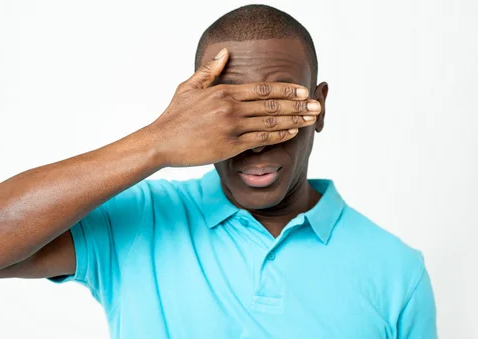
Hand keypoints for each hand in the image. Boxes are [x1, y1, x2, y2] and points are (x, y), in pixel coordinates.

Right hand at [148, 48, 321, 167]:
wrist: (160, 142)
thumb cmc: (174, 115)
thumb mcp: (189, 87)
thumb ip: (210, 71)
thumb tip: (225, 52)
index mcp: (224, 91)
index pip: (262, 89)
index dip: (286, 89)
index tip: (302, 90)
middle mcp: (231, 107)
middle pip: (272, 104)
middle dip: (298, 104)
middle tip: (316, 105)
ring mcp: (231, 127)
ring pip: (271, 122)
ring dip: (294, 120)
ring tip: (311, 119)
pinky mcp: (230, 146)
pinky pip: (261, 140)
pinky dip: (279, 135)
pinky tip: (292, 132)